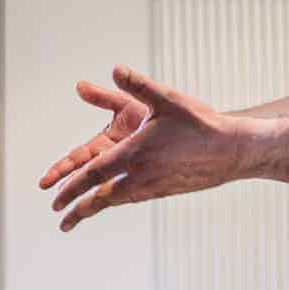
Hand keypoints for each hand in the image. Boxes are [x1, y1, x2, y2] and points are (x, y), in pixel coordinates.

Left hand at [47, 65, 248, 231]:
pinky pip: (134, 198)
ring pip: (117, 200)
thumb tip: (115, 69)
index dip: (72, 187)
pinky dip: (117, 201)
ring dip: (95, 208)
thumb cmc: (200, 122)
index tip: (55, 198)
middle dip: (78, 208)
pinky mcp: (166, 190)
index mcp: (135, 154)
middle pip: (101, 196)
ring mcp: (154, 186)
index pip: (94, 174)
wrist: (233, 150)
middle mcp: (141, 175)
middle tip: (60, 220)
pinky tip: (114, 201)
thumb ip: (137, 85)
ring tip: (77, 217)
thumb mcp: (166, 99)